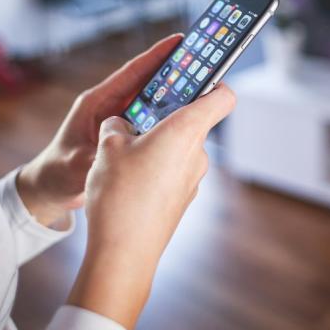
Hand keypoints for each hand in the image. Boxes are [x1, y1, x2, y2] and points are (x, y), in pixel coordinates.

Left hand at [16, 34, 183, 225]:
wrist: (50, 188)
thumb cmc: (57, 172)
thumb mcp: (76, 164)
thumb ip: (99, 156)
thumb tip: (120, 153)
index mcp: (97, 102)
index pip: (131, 73)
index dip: (155, 55)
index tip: (179, 41)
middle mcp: (110, 106)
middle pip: (147, 83)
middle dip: (173, 72)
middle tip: (202, 63)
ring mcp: (118, 120)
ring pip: (152, 102)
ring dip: (174, 96)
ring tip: (203, 88)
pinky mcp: (125, 134)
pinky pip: (151, 121)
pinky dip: (167, 118)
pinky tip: (187, 120)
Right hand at [67, 82, 235, 329]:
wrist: (124, 254)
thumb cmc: (119, 196)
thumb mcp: (107, 148)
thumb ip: (117, 126)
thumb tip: (120, 125)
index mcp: (185, 131)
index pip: (222, 96)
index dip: (214, 81)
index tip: (198, 75)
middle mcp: (197, 154)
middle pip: (192, 121)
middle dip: (164, 116)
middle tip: (136, 116)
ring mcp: (193, 179)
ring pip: (178, 148)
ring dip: (155, 144)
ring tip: (122, 154)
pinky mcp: (182, 199)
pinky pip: (172, 172)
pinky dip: (154, 168)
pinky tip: (127, 180)